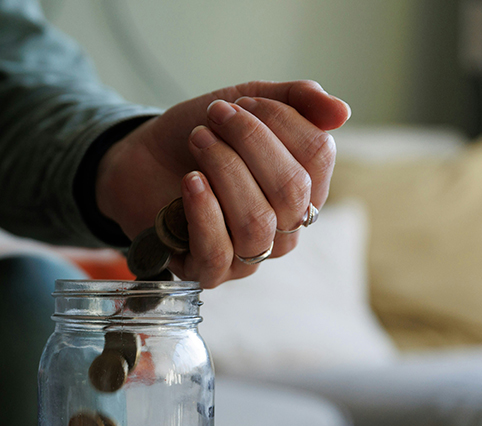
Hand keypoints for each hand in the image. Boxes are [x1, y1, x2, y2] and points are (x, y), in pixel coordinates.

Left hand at [95, 81, 350, 287]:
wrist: (139, 159)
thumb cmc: (199, 135)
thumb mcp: (245, 101)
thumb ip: (293, 99)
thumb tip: (341, 113)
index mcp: (305, 186)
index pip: (319, 155)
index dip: (281, 120)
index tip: (239, 103)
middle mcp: (285, 227)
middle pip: (292, 189)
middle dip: (250, 141)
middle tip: (213, 117)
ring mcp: (249, 255)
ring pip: (257, 221)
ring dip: (224, 170)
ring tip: (198, 141)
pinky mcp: (207, 271)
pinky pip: (218, 252)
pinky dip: (204, 211)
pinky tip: (191, 181)